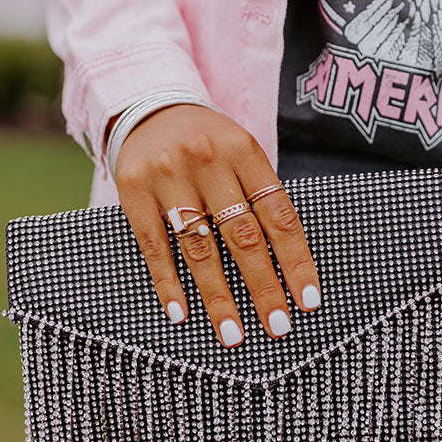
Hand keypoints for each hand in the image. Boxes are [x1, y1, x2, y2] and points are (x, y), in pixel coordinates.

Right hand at [113, 104, 321, 346]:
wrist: (148, 107)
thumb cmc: (208, 143)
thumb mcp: (240, 153)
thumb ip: (259, 197)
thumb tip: (287, 267)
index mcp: (244, 150)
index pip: (278, 215)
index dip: (296, 260)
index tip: (307, 301)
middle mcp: (208, 160)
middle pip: (242, 235)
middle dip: (263, 286)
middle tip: (277, 327)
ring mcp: (168, 175)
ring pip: (199, 247)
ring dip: (218, 296)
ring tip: (233, 334)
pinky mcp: (134, 190)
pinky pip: (154, 246)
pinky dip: (168, 283)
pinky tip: (181, 314)